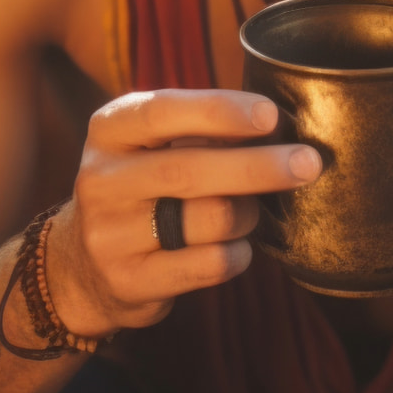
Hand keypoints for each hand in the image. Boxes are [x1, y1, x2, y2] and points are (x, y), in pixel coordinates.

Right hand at [43, 89, 322, 337]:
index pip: (162, 111)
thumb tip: (275, 123)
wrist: (84, 265)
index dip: (219, 110)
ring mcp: (111, 234)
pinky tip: (237, 246)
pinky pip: (208, 265)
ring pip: (208, 219)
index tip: (270, 115)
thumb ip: (197, 129)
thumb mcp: (148, 145)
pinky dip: (238, 254)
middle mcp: (102, 180)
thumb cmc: (140, 188)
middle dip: (258, 165)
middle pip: (190, 169)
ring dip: (249, 214)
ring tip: (253, 211)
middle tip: (308, 162)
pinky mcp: (130, 281)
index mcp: (108, 131)